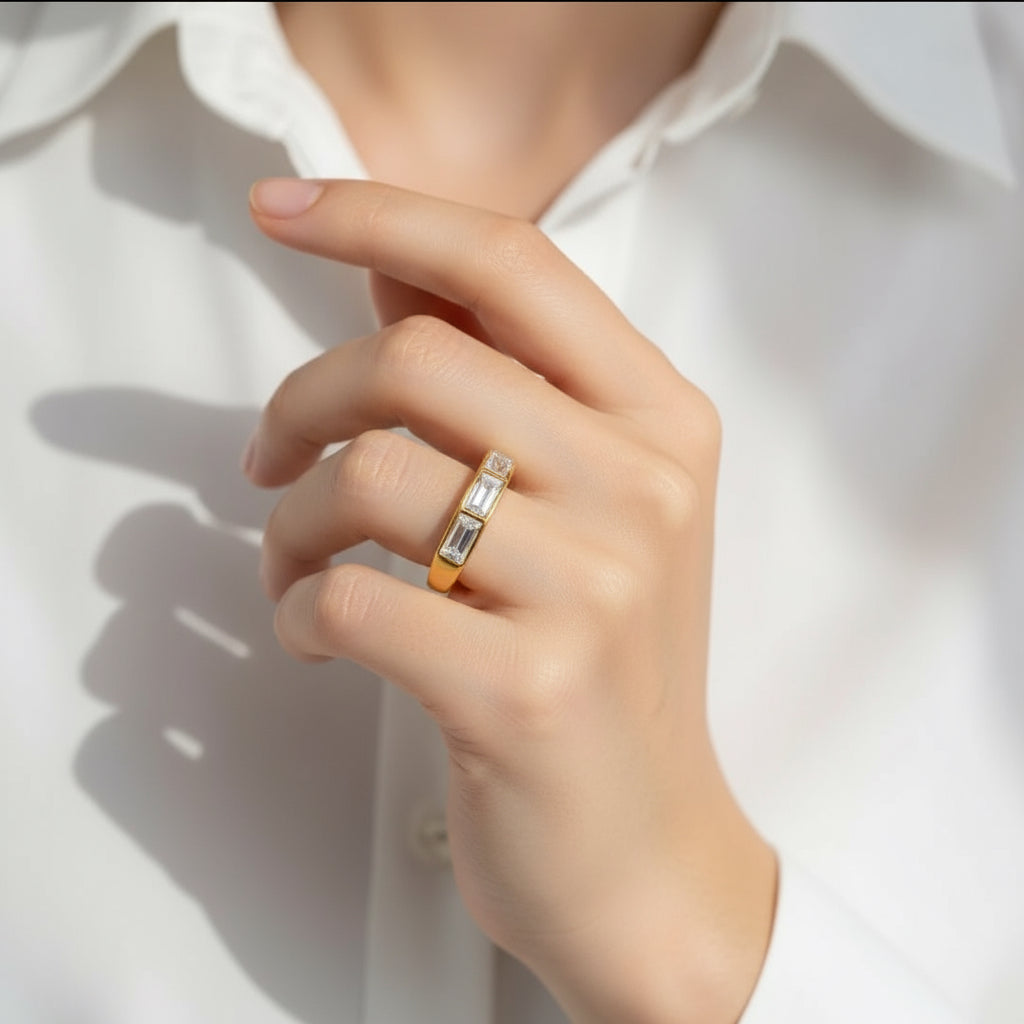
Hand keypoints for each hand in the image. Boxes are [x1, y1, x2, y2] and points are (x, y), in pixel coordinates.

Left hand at [244, 179, 776, 1023]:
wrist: (651, 853)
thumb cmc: (607, 672)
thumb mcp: (587, 510)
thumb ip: (500, 381)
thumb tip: (389, 277)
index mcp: (666, 421)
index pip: (512, 264)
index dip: (383, 214)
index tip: (281, 207)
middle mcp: (646, 486)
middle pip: (415, 361)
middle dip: (303, 401)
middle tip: (270, 460)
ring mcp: (594, 587)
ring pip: (370, 476)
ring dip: (292, 523)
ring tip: (295, 568)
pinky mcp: (526, 687)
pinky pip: (352, 598)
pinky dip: (301, 610)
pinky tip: (321, 636)